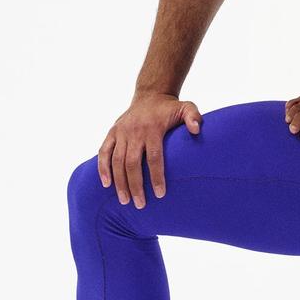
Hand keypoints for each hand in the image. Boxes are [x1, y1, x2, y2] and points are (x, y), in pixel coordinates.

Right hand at [96, 93, 201, 208]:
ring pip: (116, 161)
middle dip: (135, 186)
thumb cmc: (170, 108)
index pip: (154, 156)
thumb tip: (196, 130)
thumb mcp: (186, 107)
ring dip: (119, 182)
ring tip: (124, 201)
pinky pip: (103, 152)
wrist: (150, 95)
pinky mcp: (112, 132)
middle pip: (133, 163)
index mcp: (153, 128)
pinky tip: (106, 184)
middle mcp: (134, 131)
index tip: (160, 194)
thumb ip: (193, 116)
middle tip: (140, 204)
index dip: (156, 176)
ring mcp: (121, 132)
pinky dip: (102, 168)